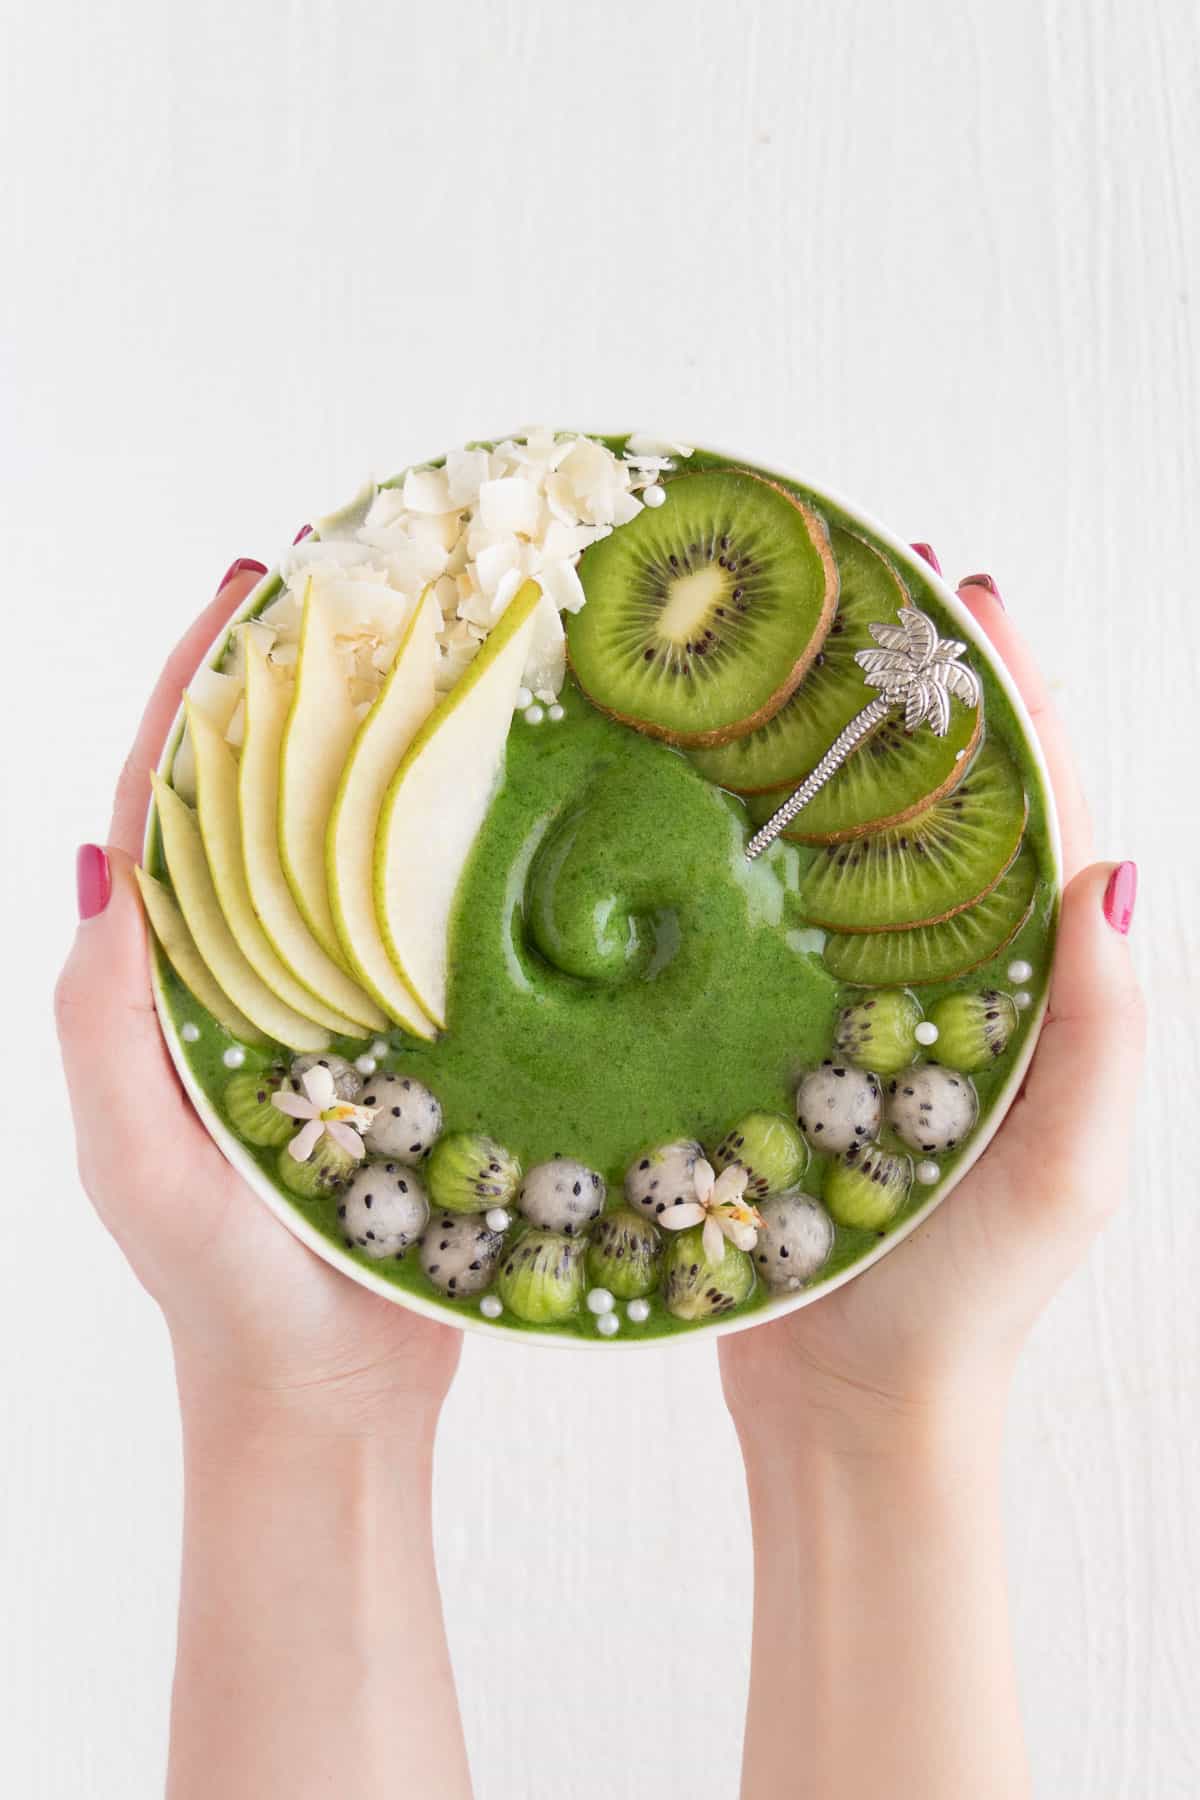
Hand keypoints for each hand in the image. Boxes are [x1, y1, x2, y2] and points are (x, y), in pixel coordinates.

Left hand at [55, 563, 461, 1433]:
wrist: (330, 1404)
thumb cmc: (227, 1295)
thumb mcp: (138, 1166)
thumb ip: (104, 1030)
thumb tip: (99, 863)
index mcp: (167, 986)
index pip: (166, 806)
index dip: (194, 693)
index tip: (245, 589)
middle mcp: (244, 975)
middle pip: (260, 802)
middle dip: (296, 688)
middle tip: (360, 582)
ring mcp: (330, 1005)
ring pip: (345, 852)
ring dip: (378, 750)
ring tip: (436, 653)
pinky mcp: (414, 1043)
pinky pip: (424, 928)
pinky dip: (451, 852)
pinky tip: (504, 800)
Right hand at [721, 576, 1144, 1454]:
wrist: (856, 1403)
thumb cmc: (970, 1299)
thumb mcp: (1069, 1173)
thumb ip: (1107, 1034)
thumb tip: (1122, 870)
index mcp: (1040, 990)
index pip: (1043, 812)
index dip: (1016, 699)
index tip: (969, 594)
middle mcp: (959, 978)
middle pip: (945, 807)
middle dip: (915, 693)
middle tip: (862, 589)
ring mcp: (869, 1005)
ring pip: (854, 853)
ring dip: (827, 754)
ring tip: (777, 659)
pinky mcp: (789, 1041)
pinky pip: (777, 927)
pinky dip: (753, 851)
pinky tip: (704, 798)